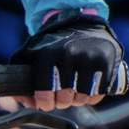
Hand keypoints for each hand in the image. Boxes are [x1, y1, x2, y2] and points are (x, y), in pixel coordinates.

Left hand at [9, 10, 127, 111]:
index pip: (44, 92)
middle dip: (62, 103)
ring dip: (79, 101)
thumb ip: (21, 77)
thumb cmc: (55, 46)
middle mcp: (68, 54)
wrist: (84, 24)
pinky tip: (89, 90)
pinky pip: (99, 92)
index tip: (47, 104)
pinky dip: (94, 97)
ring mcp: (89, 57)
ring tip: (75, 93)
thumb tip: (27, 103)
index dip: (45, 103)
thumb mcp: (33, 54)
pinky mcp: (106, 60)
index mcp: (48, 54)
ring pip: (83, 98)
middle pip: (65, 99)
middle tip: (62, 97)